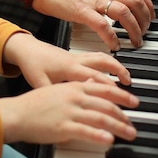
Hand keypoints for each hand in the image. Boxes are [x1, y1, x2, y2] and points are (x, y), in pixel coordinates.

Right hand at [0, 79, 137, 145]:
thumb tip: (92, 84)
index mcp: (74, 87)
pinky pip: (86, 131)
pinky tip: (110, 140)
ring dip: (119, 127)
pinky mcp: (63, 128)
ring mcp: (70, 112)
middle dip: (124, 115)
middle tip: (133, 123)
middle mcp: (74, 97)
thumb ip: (76, 88)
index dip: (122, 95)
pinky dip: (100, 136)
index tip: (133, 101)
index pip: (104, 89)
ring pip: (102, 118)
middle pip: (107, 104)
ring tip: (129, 134)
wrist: (16, 114)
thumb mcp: (57, 89)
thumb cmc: (33, 105)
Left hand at [3, 33, 132, 87]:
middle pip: (104, 65)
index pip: (94, 78)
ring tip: (127, 78)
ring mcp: (78, 57)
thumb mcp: (39, 83)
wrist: (26, 49)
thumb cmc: (32, 65)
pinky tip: (113, 71)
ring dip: (117, 67)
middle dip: (120, 74)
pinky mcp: (77, 56)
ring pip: (103, 58)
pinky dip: (109, 62)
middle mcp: (77, 61)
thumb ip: (53, 94)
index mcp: (69, 68)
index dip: (108, 88)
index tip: (120, 98)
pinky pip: (98, 57)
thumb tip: (64, 108)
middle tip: (130, 88)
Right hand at [32, 0, 154, 49]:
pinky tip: (114, 45)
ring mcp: (92, 1)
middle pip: (135, 0)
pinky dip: (112, 36)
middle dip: (145, 18)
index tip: (150, 16)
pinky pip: (102, 24)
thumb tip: (107, 8)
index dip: (147, 4)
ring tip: (135, 41)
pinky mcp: (80, 11)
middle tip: (144, 32)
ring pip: (124, 11)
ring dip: (134, 28)